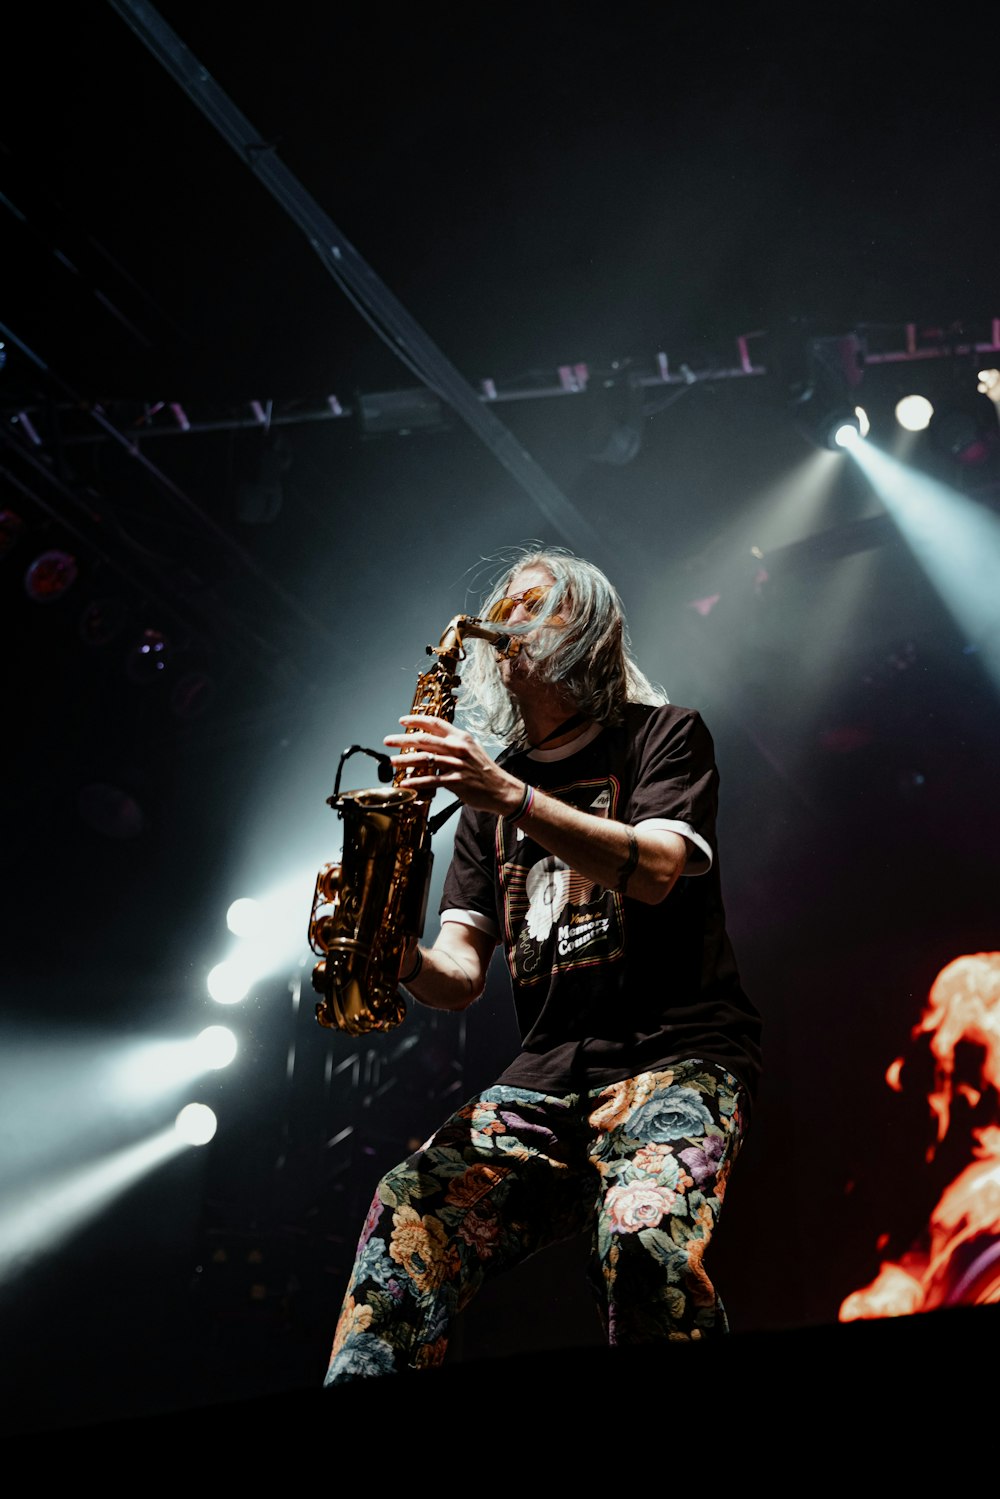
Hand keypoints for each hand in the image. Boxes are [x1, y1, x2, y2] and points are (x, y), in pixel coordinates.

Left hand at [384, 714, 522, 815]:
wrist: (501, 789)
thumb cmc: (483, 770)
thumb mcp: (470, 750)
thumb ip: (451, 745)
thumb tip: (429, 744)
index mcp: (461, 737)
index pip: (435, 723)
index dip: (416, 720)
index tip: (402, 721)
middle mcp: (458, 748)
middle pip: (425, 740)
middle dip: (403, 739)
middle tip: (388, 741)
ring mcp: (457, 764)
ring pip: (425, 759)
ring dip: (406, 760)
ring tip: (392, 761)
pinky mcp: (457, 782)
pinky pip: (432, 780)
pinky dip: (416, 781)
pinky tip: (405, 782)